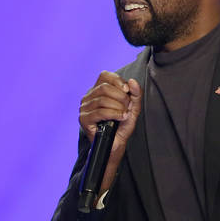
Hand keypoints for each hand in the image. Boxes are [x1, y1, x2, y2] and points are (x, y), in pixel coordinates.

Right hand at [79, 71, 142, 190]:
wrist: (116, 144)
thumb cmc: (122, 126)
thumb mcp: (132, 108)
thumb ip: (135, 94)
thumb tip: (132, 81)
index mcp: (97, 91)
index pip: (105, 75)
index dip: (118, 81)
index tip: (127, 91)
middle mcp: (88, 97)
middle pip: (105, 87)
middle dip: (120, 97)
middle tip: (127, 107)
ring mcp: (84, 108)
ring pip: (102, 99)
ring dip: (118, 107)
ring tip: (124, 115)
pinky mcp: (83, 119)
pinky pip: (99, 111)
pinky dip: (113, 114)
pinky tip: (120, 118)